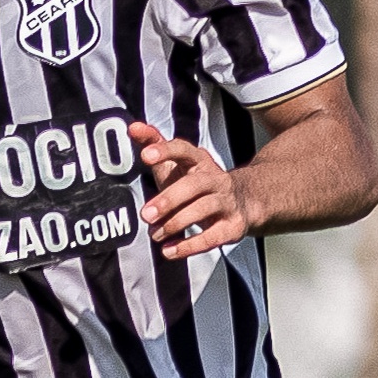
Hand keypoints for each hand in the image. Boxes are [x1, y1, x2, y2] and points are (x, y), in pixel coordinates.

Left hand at [130, 122, 256, 258]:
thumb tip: (132, 127)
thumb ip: (155, 144)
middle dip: (169, 199)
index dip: (165, 151)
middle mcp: (215, 179)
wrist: (245, 201)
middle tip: (146, 214)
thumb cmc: (200, 183)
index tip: (146, 155)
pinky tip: (170, 250)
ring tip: (155, 234)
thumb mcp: (178, 163)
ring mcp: (226, 202)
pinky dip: (189, 246)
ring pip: (203, 210)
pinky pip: (211, 237)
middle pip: (194, 185)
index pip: (183, 150)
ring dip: (176, 223)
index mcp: (199, 161)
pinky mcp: (232, 226)